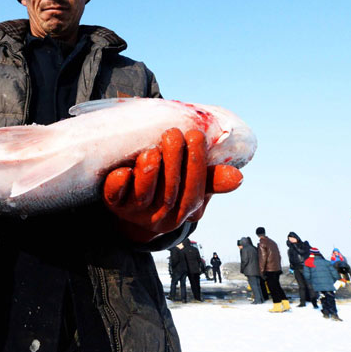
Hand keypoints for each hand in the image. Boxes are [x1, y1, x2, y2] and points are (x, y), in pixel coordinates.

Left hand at [103, 128, 242, 242]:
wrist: (131, 206)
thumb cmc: (168, 187)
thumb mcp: (191, 184)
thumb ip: (211, 179)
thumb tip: (238, 177)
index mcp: (182, 213)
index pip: (194, 193)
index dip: (196, 164)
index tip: (196, 135)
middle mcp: (159, 217)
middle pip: (169, 193)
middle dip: (173, 161)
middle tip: (173, 133)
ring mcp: (134, 213)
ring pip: (143, 196)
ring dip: (149, 172)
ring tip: (152, 150)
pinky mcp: (112, 204)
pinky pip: (114, 197)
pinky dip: (119, 183)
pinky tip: (124, 170)